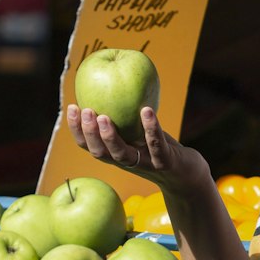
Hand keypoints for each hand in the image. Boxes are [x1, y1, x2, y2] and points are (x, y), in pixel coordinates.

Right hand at [66, 104, 209, 204]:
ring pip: (122, 155)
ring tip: (104, 116)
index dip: (77, 129)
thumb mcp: (140, 133)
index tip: (71, 107)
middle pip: (101, 152)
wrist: (187, 175)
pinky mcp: (165, 163)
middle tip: (84, 110)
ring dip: (111, 137)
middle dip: (89, 132)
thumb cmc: (160, 149)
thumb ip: (126, 117)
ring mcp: (145, 164)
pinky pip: (156, 146)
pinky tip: (146, 111)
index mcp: (116, 154)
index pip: (89, 145)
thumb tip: (111, 83)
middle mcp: (126, 162)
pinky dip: (150, 129)